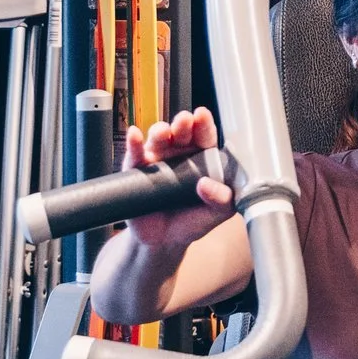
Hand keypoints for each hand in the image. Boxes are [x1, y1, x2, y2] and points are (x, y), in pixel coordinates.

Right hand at [122, 108, 234, 250]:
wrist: (163, 242)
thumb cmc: (193, 222)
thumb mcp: (217, 213)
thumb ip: (223, 199)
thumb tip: (206, 184)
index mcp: (203, 158)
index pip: (205, 136)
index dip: (204, 124)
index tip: (202, 116)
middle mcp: (179, 154)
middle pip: (181, 132)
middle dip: (182, 123)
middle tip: (184, 121)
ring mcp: (157, 160)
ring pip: (157, 138)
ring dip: (160, 131)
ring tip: (163, 133)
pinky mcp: (137, 171)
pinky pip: (134, 154)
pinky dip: (134, 143)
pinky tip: (135, 135)